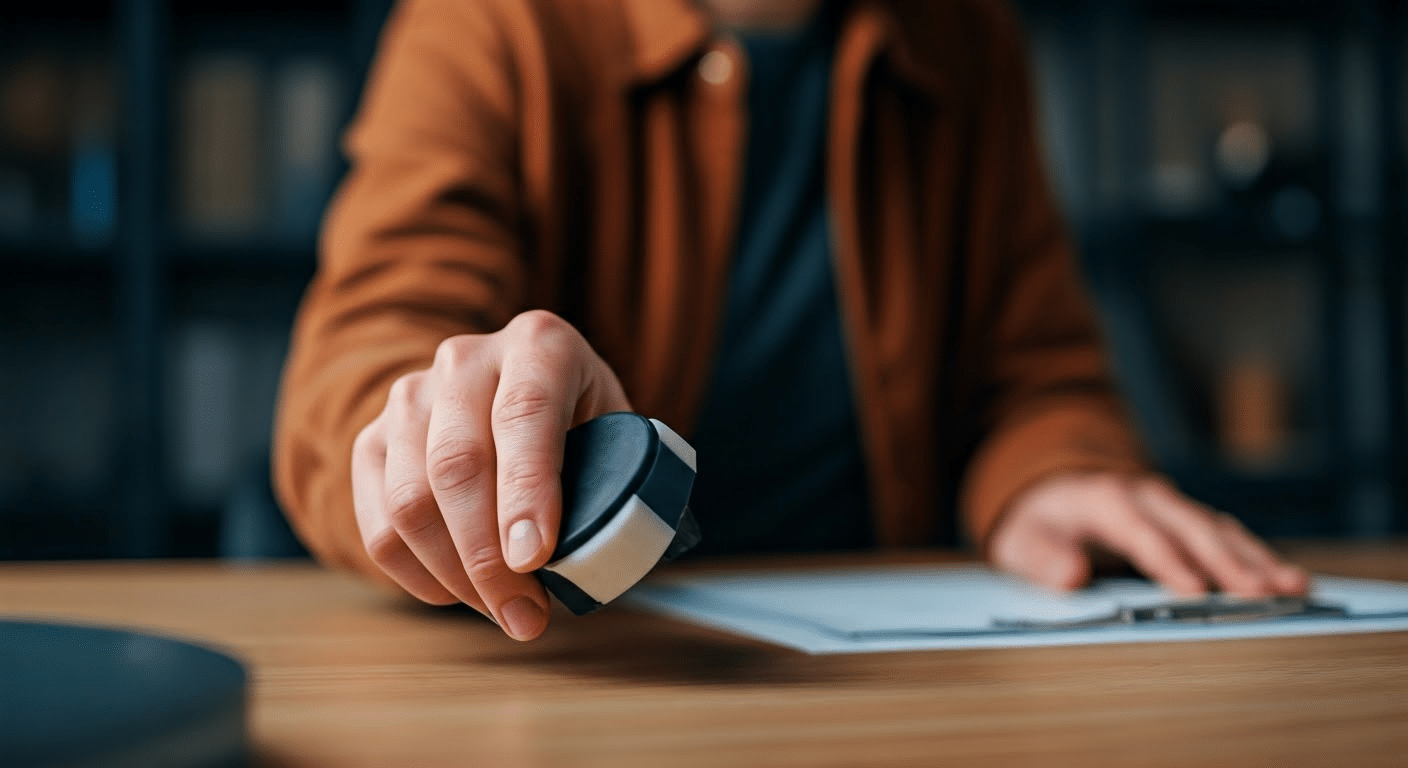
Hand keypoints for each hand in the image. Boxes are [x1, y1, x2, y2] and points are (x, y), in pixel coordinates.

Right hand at [351, 310, 630, 639]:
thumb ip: (616, 482)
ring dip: (455, 575)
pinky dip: (418, 575)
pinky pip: (379, 524)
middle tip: (523, 615)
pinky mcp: (372, 441)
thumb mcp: (617, 435)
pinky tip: (459, 593)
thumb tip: (599, 557)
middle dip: (488, 556)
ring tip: (501, 612)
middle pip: (457, 462)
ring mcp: (410, 397)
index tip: (534, 558)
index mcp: (540, 344)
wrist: (517, 391)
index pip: (525, 412)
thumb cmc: (582, 425)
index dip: (527, 490)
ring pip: (410, 499)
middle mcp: (466, 359)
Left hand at [988, 473, 1308, 596]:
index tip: (1195, 590)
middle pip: (1191, 529)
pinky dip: (1255, 556)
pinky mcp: (1185, 518)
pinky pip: (1225, 535)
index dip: (1168, 561)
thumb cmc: (1037, 523)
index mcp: (1104, 499)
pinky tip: (1285, 577)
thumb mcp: (1020, 539)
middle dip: (1228, 561)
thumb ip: (1041, 557)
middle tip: (1263, 593)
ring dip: (1255, 558)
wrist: (1049, 491)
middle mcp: (1145, 496)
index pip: (1141, 533)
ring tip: (1293, 586)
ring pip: (1218, 529)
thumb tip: (1071, 575)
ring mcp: (1170, 504)